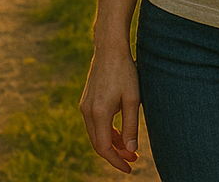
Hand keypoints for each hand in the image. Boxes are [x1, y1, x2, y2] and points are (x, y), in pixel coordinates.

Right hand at [80, 46, 142, 172]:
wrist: (109, 49)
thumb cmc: (124, 72)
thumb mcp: (132, 100)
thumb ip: (131, 127)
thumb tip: (130, 151)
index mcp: (99, 113)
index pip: (104, 148)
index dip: (116, 161)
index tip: (130, 168)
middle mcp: (87, 111)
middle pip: (98, 144)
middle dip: (115, 155)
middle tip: (133, 160)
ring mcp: (85, 106)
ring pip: (96, 135)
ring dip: (111, 144)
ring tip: (129, 149)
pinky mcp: (87, 101)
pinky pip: (95, 124)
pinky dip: (107, 132)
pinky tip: (120, 134)